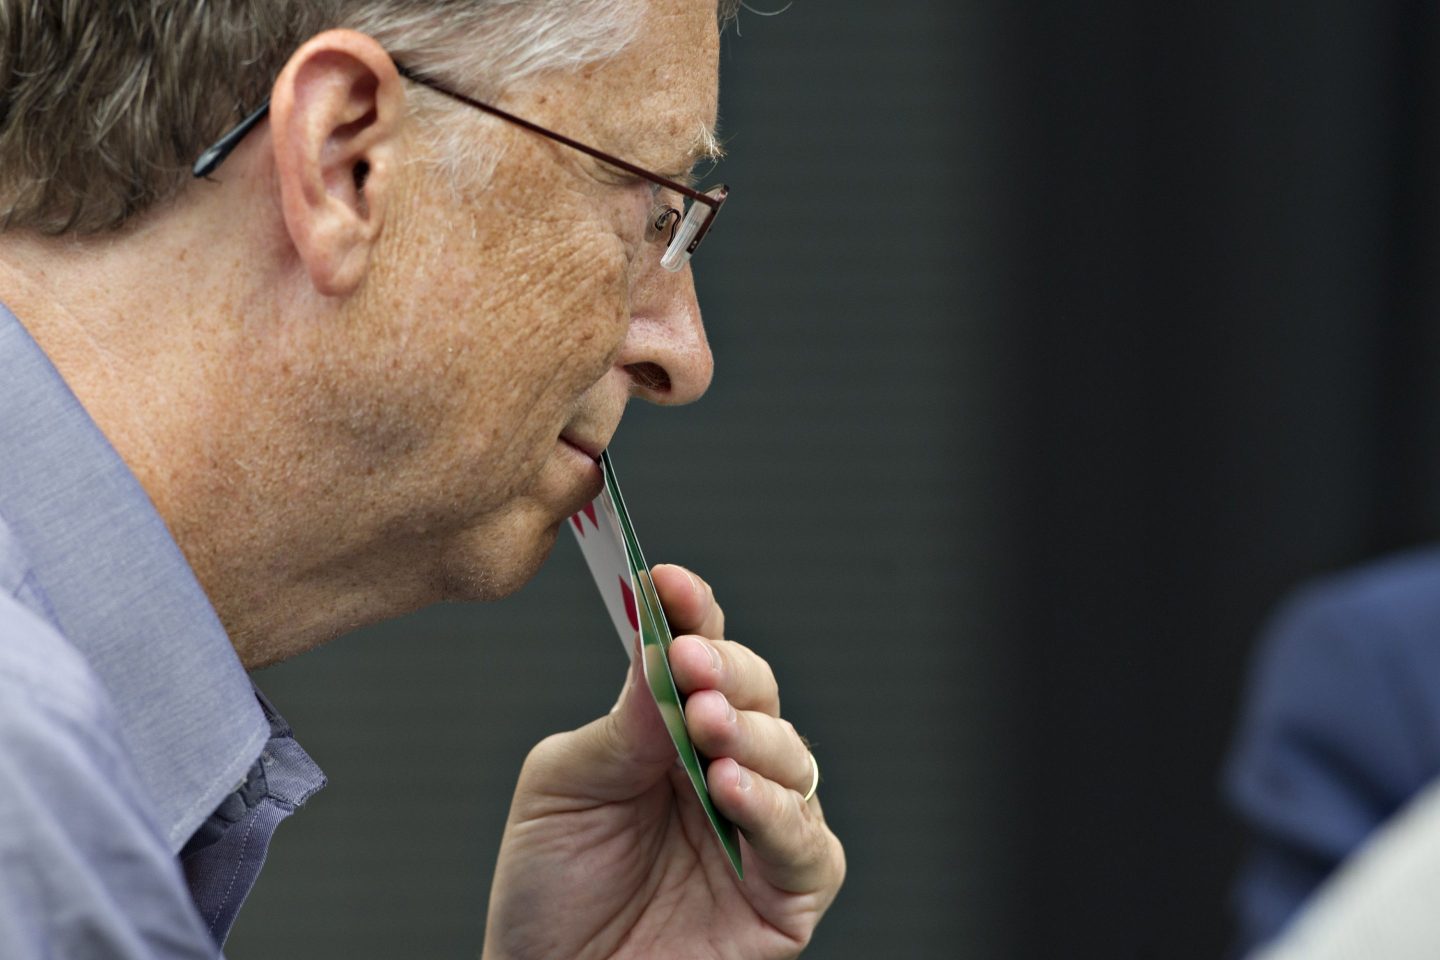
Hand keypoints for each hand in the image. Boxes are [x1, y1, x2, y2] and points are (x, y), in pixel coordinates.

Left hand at [483, 564, 844, 958]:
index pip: (699, 655)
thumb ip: (621, 723)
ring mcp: (762, 829)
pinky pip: (806, 840)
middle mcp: (725, 769)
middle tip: (689, 663)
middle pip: (756, 693)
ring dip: (750, 732)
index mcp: (670, 734)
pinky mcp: (790, 894)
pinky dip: (773, 808)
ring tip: (706, 727)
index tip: (668, 583)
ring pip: (791, 755)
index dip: (693, 613)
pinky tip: (730, 788)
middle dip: (726, 670)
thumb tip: (660, 650)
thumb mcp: (563, 787)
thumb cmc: (550, 893)